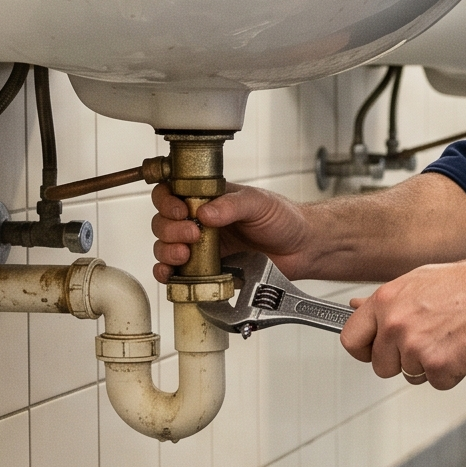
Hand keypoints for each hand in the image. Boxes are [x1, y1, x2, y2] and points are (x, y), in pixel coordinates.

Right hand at [150, 182, 316, 281]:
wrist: (302, 249)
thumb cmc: (283, 220)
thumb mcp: (259, 203)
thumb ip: (233, 205)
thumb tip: (205, 212)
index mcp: (209, 199)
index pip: (172, 193)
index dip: (168, 201)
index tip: (182, 211)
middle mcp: (200, 222)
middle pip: (163, 222)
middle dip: (170, 229)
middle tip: (192, 234)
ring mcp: (201, 248)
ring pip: (165, 247)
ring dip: (166, 250)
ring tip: (184, 254)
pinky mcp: (205, 271)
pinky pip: (178, 273)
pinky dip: (167, 274)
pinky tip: (171, 273)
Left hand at [341, 257, 465, 388]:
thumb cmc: (464, 285)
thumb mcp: (416, 281)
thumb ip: (385, 302)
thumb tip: (356, 307)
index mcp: (385, 301)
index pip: (351, 338)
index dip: (363, 350)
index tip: (372, 352)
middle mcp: (396, 325)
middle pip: (381, 366)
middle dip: (401, 361)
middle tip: (425, 343)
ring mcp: (416, 347)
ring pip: (410, 375)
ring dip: (428, 365)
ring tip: (448, 339)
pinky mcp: (439, 366)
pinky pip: (436, 382)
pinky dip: (451, 372)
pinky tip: (460, 349)